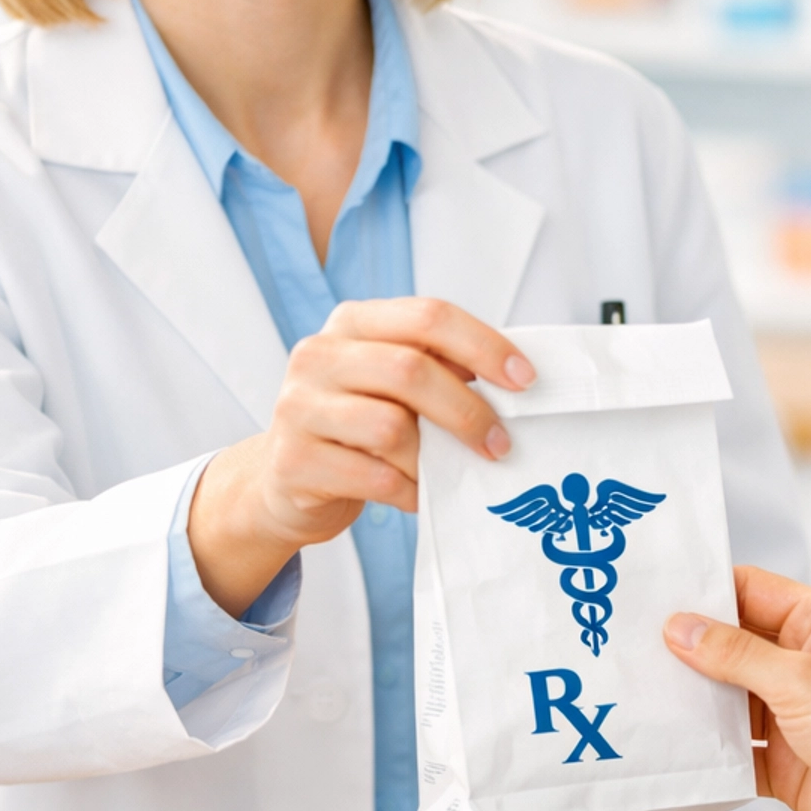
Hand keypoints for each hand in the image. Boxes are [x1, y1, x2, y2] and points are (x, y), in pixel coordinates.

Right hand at [188, 296, 533, 618]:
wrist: (285, 482)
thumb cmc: (356, 426)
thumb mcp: (391, 385)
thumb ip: (439, 369)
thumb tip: (513, 382)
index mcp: (353, 322)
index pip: (428, 316)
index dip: (483, 345)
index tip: (525, 380)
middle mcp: (318, 354)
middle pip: (410, 370)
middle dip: (467, 410)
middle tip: (500, 444)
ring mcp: (298, 407)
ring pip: (390, 427)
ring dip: (433, 458)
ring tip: (447, 473)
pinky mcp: (293, 461)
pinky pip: (374, 477)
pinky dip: (410, 490)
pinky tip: (418, 494)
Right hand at [664, 565, 810, 810]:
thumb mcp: (801, 679)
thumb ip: (736, 654)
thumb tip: (680, 627)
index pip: (752, 592)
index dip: (707, 591)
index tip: (657, 594)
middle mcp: (803, 664)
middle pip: (733, 645)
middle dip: (689, 649)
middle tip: (633, 645)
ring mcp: (791, 714)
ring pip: (727, 698)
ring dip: (693, 701)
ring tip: (642, 694)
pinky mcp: (782, 762)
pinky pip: (733, 750)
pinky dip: (707, 751)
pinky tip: (674, 748)